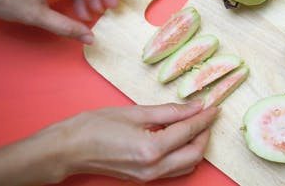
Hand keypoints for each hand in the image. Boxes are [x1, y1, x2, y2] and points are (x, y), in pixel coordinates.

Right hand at [0, 101, 218, 184]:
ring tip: (196, 125)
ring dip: (197, 146)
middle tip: (207, 115)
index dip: (205, 117)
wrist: (69, 149)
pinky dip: (183, 155)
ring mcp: (149, 177)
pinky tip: (179, 139)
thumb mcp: (135, 112)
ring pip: (187, 165)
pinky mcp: (145, 179)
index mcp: (152, 149)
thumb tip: (194, 106)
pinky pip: (174, 170)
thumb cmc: (95, 126)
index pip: (189, 131)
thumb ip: (169, 111)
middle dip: (205, 133)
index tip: (214, 106)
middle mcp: (154, 168)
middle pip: (195, 153)